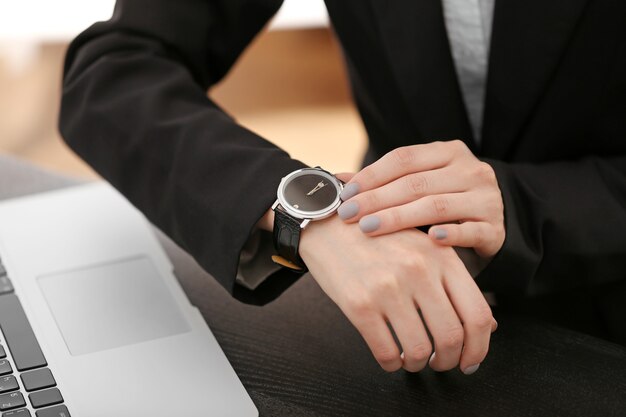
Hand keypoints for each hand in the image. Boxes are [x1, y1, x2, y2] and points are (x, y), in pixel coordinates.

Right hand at [300, 215, 495, 373]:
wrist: (328, 222)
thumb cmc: (378, 237)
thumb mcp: (423, 248)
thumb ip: (454, 282)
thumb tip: (486, 327)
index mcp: (441, 256)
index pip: (477, 314)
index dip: (479, 347)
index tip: (470, 360)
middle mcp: (419, 271)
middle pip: (451, 337)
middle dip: (448, 361)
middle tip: (440, 363)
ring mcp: (388, 288)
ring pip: (419, 350)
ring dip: (418, 364)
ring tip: (412, 359)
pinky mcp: (359, 304)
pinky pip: (385, 352)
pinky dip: (391, 364)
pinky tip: (390, 356)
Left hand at [337, 140, 504, 258]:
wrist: (492, 225)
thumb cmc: (445, 204)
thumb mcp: (418, 187)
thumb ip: (382, 182)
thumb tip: (337, 180)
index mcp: (449, 152)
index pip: (404, 159)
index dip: (372, 175)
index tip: (345, 194)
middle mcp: (471, 170)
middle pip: (415, 183)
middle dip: (376, 199)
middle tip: (348, 215)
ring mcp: (486, 198)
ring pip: (437, 205)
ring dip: (399, 218)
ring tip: (369, 228)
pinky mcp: (495, 228)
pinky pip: (470, 230)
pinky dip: (451, 234)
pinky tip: (430, 239)